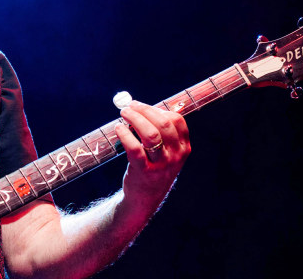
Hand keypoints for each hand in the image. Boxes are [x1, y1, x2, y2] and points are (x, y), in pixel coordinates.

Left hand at [113, 96, 189, 211]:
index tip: (139, 105)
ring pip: (151, 134)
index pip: (176, 120)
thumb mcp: (166, 152)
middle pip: (163, 124)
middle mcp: (176, 155)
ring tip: (123, 115)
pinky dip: (125, 135)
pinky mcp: (145, 171)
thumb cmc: (153, 167)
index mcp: (183, 147)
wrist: (145, 197)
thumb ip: (160, 131)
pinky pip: (135, 148)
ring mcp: (162, 164)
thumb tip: (140, 107)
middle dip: (144, 110)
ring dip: (135, 119)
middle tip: (129, 107)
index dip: (156, 109)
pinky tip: (118, 129)